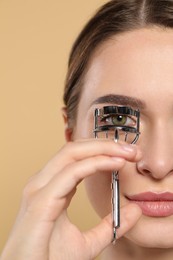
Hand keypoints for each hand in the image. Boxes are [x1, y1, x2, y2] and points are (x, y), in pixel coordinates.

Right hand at [1, 140, 141, 259]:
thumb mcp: (87, 242)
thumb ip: (109, 225)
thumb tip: (134, 210)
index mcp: (51, 188)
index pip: (77, 158)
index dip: (103, 152)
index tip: (127, 156)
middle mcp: (43, 182)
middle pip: (75, 148)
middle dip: (105, 144)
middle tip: (131, 150)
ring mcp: (40, 188)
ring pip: (72, 153)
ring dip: (102, 149)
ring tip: (126, 153)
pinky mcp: (41, 200)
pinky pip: (71, 172)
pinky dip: (95, 164)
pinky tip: (114, 163)